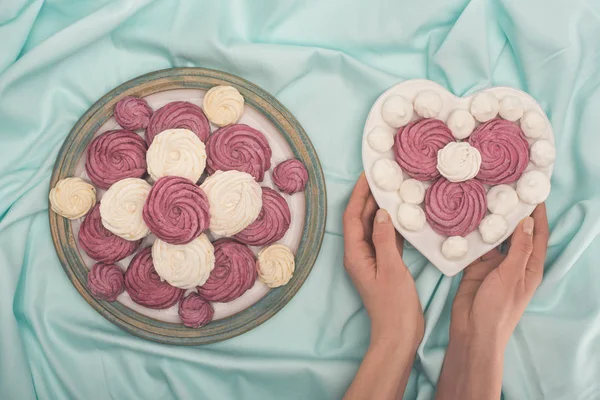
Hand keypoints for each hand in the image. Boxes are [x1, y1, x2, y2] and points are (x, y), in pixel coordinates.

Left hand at [343, 174, 422, 399]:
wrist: (399, 334)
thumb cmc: (393, 305)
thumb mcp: (391, 268)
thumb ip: (385, 239)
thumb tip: (381, 212)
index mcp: (354, 254)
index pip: (352, 216)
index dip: (358, 195)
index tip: (367, 175)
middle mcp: (359, 254)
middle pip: (362, 219)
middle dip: (369, 197)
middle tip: (383, 177)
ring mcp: (372, 259)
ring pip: (374, 227)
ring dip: (381, 209)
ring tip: (393, 189)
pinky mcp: (385, 265)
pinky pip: (385, 239)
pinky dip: (392, 225)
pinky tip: (402, 214)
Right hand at [436, 204, 548, 399]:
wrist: (473, 331)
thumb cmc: (499, 308)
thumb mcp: (512, 276)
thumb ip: (519, 249)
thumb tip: (527, 221)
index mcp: (529, 266)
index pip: (538, 235)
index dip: (538, 215)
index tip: (533, 193)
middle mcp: (513, 263)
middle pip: (515, 234)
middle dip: (512, 214)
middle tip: (504, 190)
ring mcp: (493, 265)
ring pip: (493, 239)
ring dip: (490, 223)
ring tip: (483, 199)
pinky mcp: (475, 268)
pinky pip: (474, 247)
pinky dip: (471, 235)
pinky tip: (466, 220)